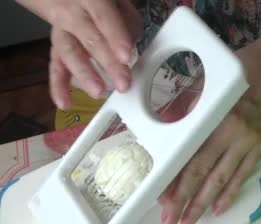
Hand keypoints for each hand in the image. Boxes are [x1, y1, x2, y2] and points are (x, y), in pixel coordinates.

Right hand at [16, 0, 141, 108]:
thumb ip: (127, 22)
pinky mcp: (56, 48)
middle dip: (107, 63)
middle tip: (123, 83)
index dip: (115, 37)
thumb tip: (131, 46)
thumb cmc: (103, 4)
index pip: (104, 18)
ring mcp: (62, 31)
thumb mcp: (119, 4)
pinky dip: (58, 86)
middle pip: (90, 39)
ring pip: (70, 53)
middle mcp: (72, 14)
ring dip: (84, 75)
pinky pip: (55, 66)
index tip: (126, 56)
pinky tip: (64, 103)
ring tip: (98, 92)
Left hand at [157, 36, 260, 223]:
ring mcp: (251, 143)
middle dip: (185, 200)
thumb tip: (163, 132)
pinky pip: (244, 175)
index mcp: (218, 117)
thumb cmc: (241, 69)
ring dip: (205, 203)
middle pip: (205, 174)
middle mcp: (235, 134)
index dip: (176, 180)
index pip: (192, 157)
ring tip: (190, 221)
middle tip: (170, 222)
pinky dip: (230, 193)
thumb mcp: (209, 82)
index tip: (162, 199)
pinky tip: (218, 209)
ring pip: (223, 180)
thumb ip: (188, 108)